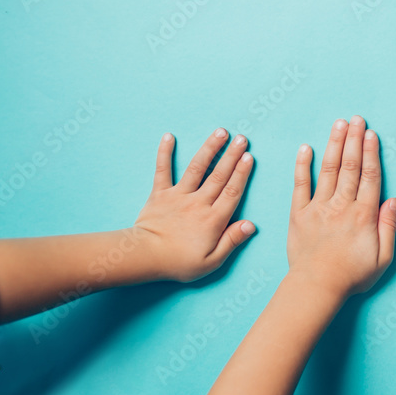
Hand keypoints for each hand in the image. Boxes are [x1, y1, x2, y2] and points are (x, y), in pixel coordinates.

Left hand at [134, 129, 255, 281]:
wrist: (144, 257)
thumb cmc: (179, 262)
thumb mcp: (212, 261)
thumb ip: (232, 241)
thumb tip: (251, 225)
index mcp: (213, 219)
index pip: (232, 191)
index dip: (242, 173)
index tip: (249, 157)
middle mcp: (198, 203)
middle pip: (219, 175)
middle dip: (232, 155)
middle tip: (242, 138)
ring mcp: (178, 196)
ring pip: (197, 168)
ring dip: (209, 148)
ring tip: (220, 132)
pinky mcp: (159, 194)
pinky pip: (163, 170)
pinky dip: (165, 152)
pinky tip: (169, 136)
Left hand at [287, 116, 395, 298]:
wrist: (316, 286)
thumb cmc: (352, 275)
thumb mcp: (382, 257)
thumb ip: (389, 227)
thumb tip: (395, 201)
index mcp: (363, 215)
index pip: (370, 176)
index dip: (371, 152)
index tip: (371, 133)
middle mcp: (341, 205)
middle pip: (350, 166)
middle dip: (353, 140)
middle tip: (356, 119)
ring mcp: (318, 207)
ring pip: (328, 170)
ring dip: (334, 145)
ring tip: (338, 124)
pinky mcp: (299, 214)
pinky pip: (300, 185)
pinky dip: (302, 166)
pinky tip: (305, 148)